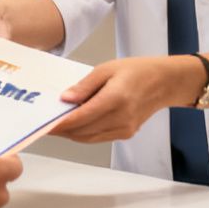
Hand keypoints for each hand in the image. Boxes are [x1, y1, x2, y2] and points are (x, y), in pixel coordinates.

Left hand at [50, 56, 198, 143]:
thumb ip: (85, 85)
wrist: (164, 82)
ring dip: (71, 133)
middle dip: (62, 129)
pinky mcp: (125, 133)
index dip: (60, 123)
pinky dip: (84, 134)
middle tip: (45, 123)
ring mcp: (124, 128)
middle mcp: (120, 117)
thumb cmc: (137, 71)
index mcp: (115, 98)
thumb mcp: (107, 68)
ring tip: (56, 125)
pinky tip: (75, 125)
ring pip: (88, 138)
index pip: (81, 117)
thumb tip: (65, 98)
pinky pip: (98, 138)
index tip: (44, 123)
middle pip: (82, 131)